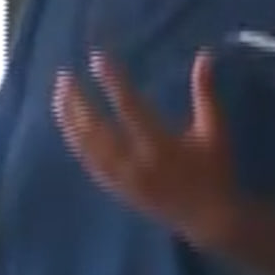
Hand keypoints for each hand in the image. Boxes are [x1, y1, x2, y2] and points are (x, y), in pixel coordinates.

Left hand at [54, 50, 239, 251]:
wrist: (208, 219)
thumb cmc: (215, 170)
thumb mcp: (215, 129)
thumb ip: (206, 92)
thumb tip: (204, 55)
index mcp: (161, 145)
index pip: (129, 106)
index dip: (112, 80)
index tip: (97, 57)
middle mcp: (135, 163)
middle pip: (96, 128)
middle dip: (77, 101)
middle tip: (64, 76)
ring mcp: (122, 178)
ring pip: (87, 147)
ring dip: (70, 120)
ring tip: (59, 95)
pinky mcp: (116, 189)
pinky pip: (89, 164)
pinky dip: (76, 143)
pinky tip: (68, 125)